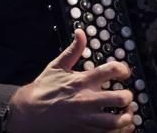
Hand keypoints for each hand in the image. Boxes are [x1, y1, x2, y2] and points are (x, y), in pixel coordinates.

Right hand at [6, 29, 135, 132]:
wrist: (28, 113)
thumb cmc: (43, 90)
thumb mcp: (57, 66)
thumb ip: (73, 50)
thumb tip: (80, 33)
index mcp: (82, 81)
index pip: (111, 71)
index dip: (123, 70)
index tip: (124, 73)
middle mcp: (86, 100)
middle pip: (120, 98)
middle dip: (128, 96)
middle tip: (127, 96)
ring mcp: (86, 118)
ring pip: (116, 121)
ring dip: (127, 116)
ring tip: (127, 113)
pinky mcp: (83, 132)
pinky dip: (119, 131)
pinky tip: (121, 127)